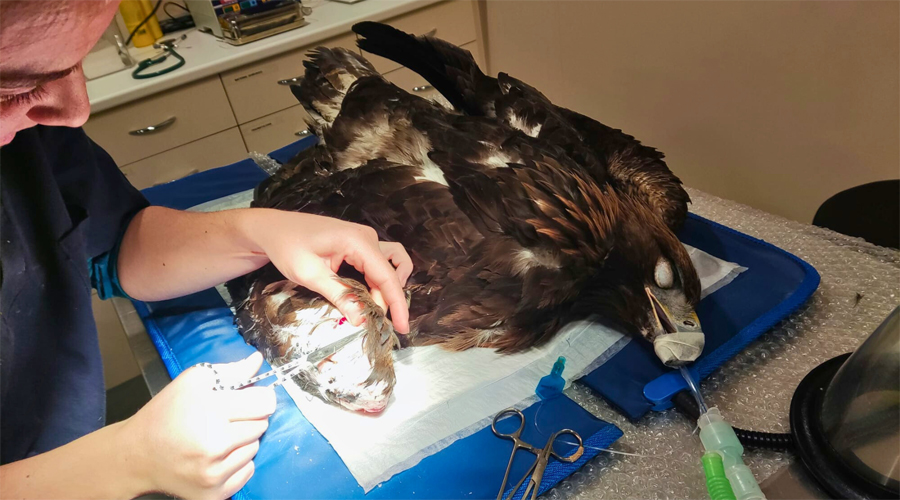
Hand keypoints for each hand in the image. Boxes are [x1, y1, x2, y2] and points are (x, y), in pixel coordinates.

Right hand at [119, 352, 274, 499]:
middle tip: (224, 418)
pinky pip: (247, 471)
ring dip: (242, 441)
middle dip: (248, 418)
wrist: (136, 456)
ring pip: (255, 448)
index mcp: (209, 411)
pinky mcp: (215, 494)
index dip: (259, 397)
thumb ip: (231, 371)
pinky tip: (214, 457)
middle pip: (262, 425)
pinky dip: (236, 463)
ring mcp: (214, 473)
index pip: (264, 403)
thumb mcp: (193, 381)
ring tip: (216, 437)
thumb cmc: (165, 414)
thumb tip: (258, 361)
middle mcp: (214, 445)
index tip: (250, 398)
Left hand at [245, 210, 413, 332]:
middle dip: (389, 299)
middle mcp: (367, 237)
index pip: (387, 276)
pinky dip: (378, 282)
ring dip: (387, 289)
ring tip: (375, 310)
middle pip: (390, 272)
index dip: (397, 304)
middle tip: (377, 322)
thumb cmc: (287, 247)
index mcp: (357, 241)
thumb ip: (339, 295)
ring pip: (388, 267)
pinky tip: (369, 296)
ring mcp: (364, 239)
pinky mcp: (358, 245)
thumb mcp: (310, 274)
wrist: (273, 228)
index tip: (402, 327)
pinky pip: (378, 264)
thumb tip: (361, 319)